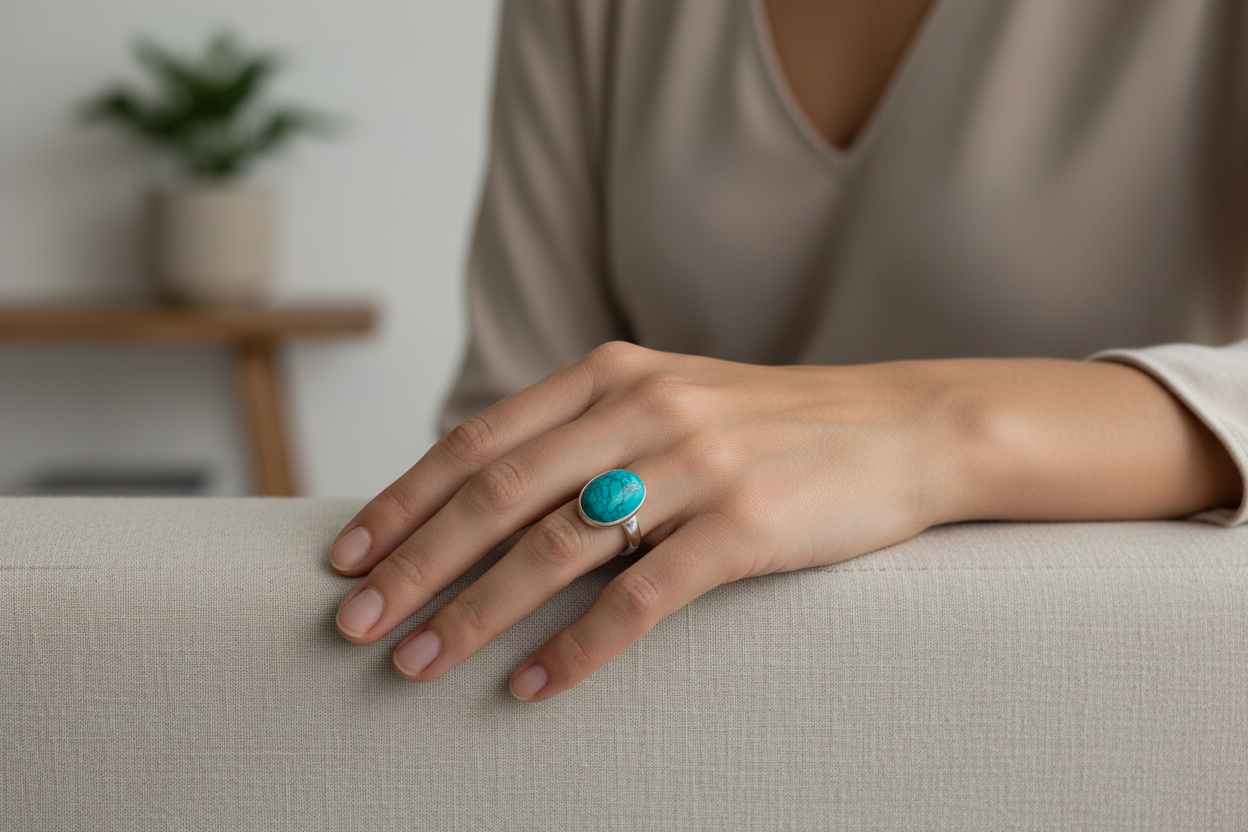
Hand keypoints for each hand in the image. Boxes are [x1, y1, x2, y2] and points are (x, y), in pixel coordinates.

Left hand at [328, 342, 1238, 701]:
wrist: (902, 426)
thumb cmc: (772, 426)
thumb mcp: (670, 400)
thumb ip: (584, 434)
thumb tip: (485, 500)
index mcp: (611, 374)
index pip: (477, 442)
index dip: (402, 502)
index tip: (347, 556)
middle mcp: (641, 409)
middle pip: (496, 496)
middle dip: (412, 566)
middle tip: (351, 624)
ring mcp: (694, 465)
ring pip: (552, 549)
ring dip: (472, 613)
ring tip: (416, 665)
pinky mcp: (743, 526)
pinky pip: (638, 597)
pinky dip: (577, 648)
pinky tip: (534, 688)